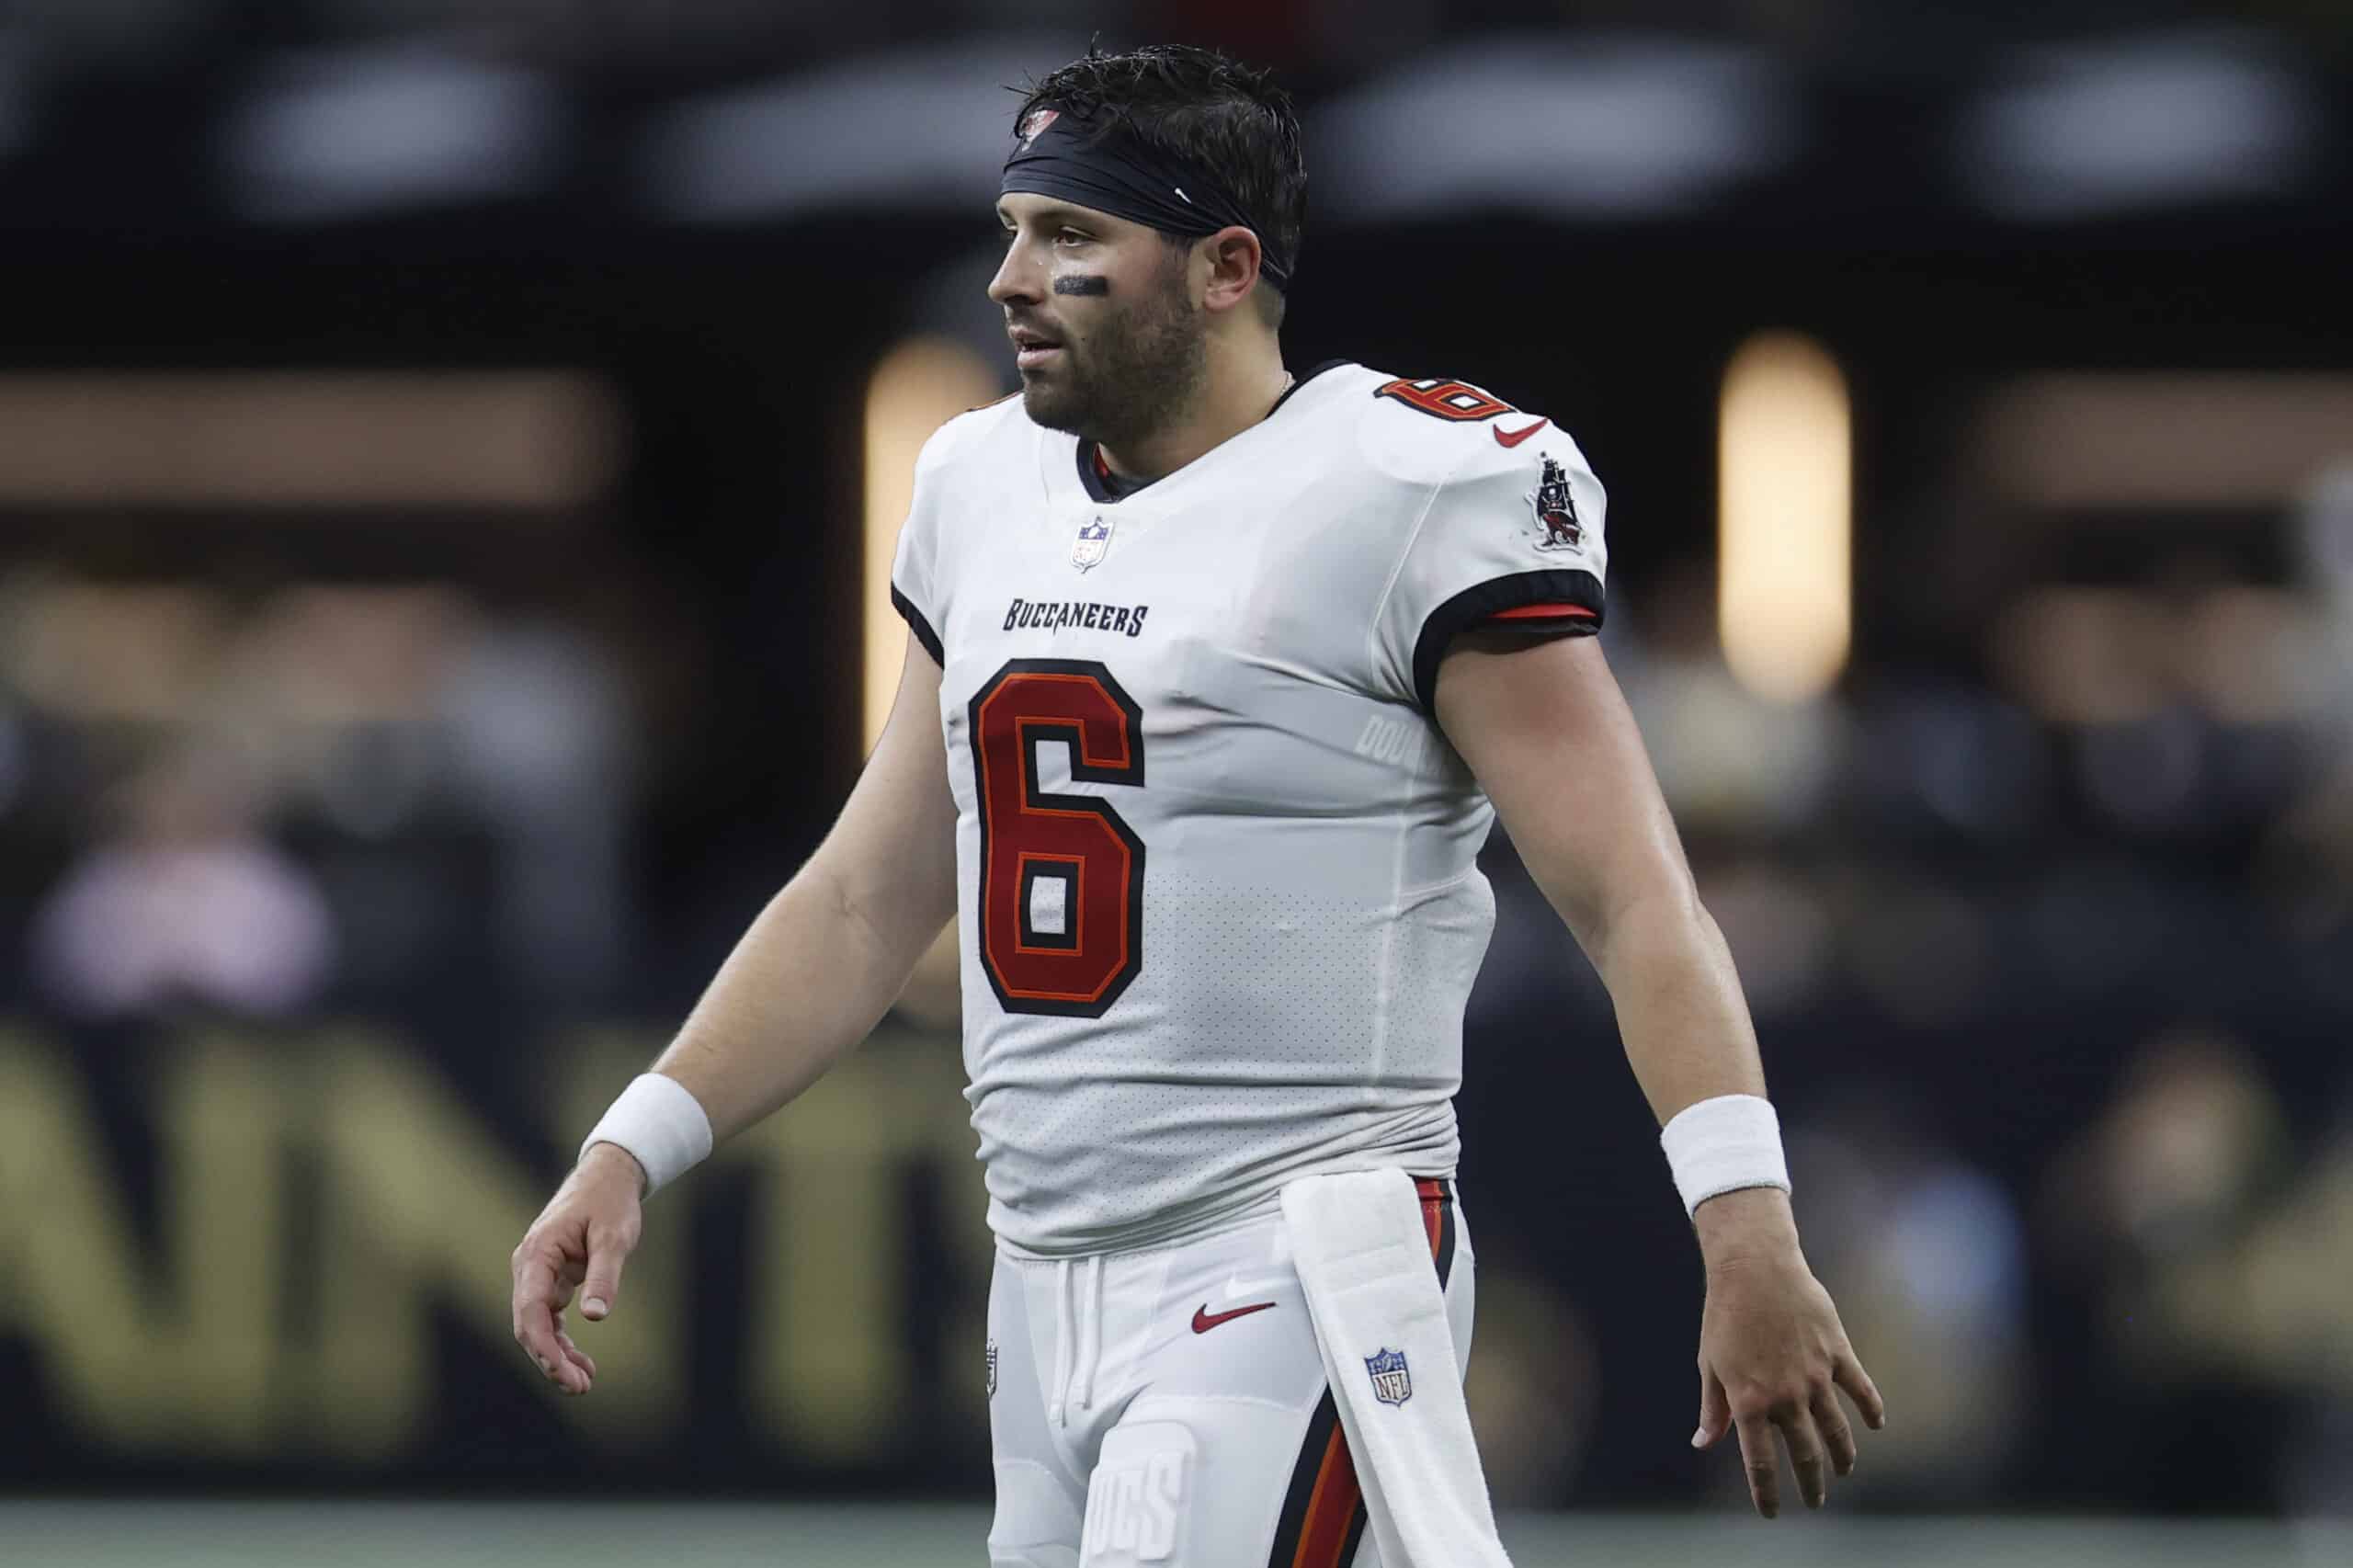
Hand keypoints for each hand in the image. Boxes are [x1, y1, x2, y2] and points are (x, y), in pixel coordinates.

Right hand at [509, 1142, 645, 1395]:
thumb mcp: (614, 1236)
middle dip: (551, 1360)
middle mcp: (529, 1267)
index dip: (543, 1346)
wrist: (607, 1178)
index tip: (563, 1372)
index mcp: (537, 1254)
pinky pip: (550, 1319)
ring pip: (538, 1326)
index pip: (530, 1310)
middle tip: (580, 1388)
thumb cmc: (610, 1202)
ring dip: (557, 1356)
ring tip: (584, 1384)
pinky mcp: (550, 1280)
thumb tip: (594, 1317)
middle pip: (529, 1325)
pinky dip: (563, 1342)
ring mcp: (537, 1275)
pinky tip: (582, 1363)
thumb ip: (604, 1274)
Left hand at [1690, 1194, 1885, 1517]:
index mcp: (1750, 1402)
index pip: (1760, 1463)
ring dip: (1843, 1456)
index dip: (1767, 1493)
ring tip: (1844, 1472)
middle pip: (1805, 1455)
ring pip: (1837, 1430)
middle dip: (1811, 1484)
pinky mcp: (1838, 1354)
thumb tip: (1702, 1443)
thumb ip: (1713, 1409)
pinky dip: (1871, 1410)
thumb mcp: (1710, 1365)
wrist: (1754, 1269)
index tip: (1772, 1513)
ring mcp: (1816, 1376)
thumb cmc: (1724, 1316)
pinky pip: (1861, 1390)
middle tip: (1816, 1501)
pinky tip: (1876, 1426)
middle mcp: (1786, 1396)